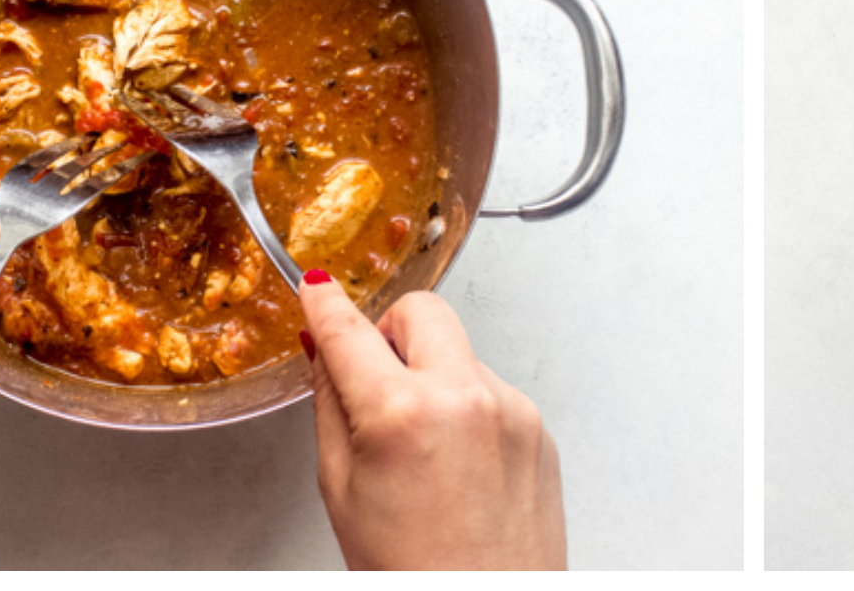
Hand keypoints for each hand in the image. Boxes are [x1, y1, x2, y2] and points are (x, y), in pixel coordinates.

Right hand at [299, 270, 564, 569]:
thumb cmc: (415, 572)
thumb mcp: (341, 491)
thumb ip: (331, 407)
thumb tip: (324, 353)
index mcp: (404, 413)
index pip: (351, 330)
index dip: (325, 305)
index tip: (316, 290)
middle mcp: (466, 398)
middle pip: (421, 310)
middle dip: (389, 330)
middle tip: (372, 374)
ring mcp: (511, 410)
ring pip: (458, 352)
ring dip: (430, 376)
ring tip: (417, 448)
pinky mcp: (537, 427)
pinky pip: (489, 391)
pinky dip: (464, 409)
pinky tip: (453, 464)